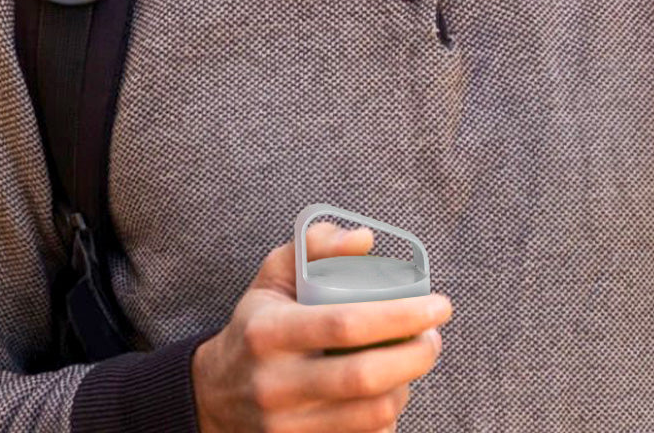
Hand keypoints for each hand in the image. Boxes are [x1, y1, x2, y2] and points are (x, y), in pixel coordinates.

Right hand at [192, 220, 452, 432]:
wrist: (214, 395)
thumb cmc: (257, 323)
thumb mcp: (274, 274)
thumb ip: (315, 244)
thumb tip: (365, 239)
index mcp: (269, 333)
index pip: (346, 324)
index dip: (401, 316)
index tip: (439, 304)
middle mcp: (275, 385)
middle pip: (364, 378)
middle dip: (416, 356)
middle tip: (434, 337)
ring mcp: (286, 427)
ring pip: (369, 414)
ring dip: (407, 386)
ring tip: (414, 361)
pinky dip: (387, 416)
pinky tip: (390, 391)